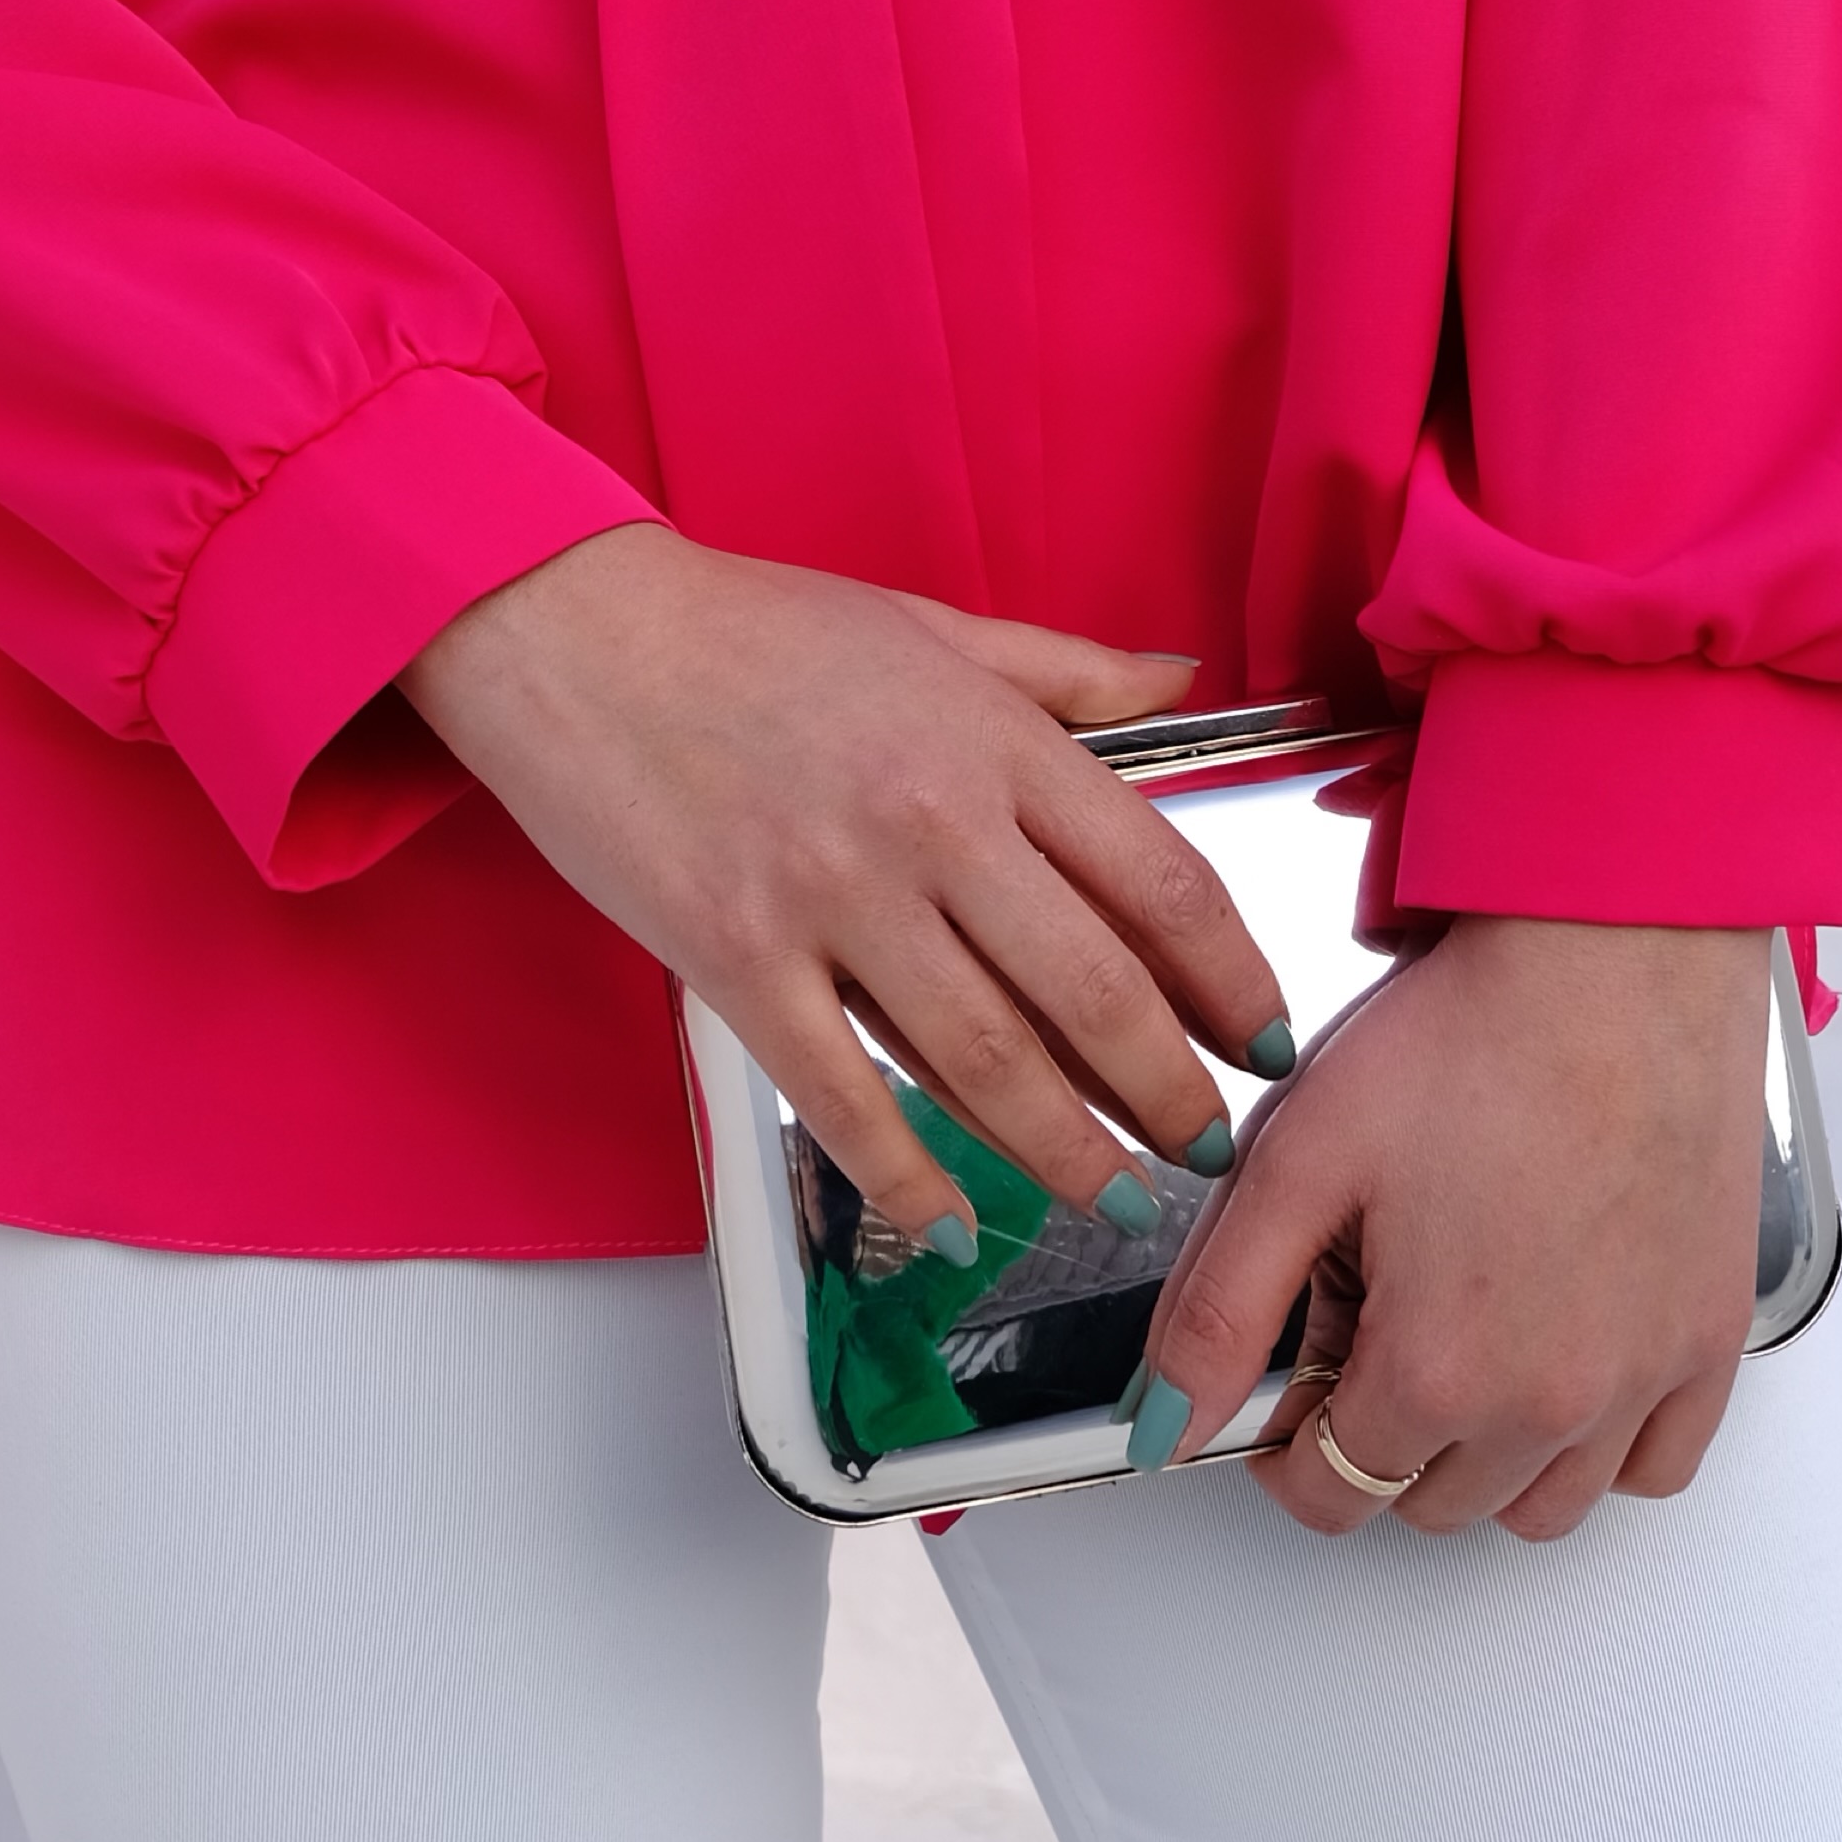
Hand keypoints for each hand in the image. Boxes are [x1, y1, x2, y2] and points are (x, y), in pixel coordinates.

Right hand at [402, 527, 1288, 1249]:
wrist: (577, 632)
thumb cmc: (750, 625)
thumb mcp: (929, 625)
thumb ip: (1063, 671)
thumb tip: (1180, 680)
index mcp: (991, 742)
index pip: (1156, 879)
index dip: (1230, 974)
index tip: (1264, 1034)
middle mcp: (931, 824)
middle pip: (1093, 992)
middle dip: (1169, 1090)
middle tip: (1207, 1145)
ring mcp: (833, 899)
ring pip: (985, 1060)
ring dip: (1064, 1149)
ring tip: (1114, 1197)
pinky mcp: (738, 960)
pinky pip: (842, 1094)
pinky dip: (903, 1169)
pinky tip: (948, 1216)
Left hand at [1142, 914, 1782, 1544]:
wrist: (1619, 952)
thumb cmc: (1478, 1033)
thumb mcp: (1298, 1160)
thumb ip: (1220, 1312)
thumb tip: (1167, 1424)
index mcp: (1440, 1370)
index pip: (1331, 1491)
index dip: (1284, 1445)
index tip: (1289, 1386)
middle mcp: (1553, 1401)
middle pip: (1430, 1503)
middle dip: (1379, 1436)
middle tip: (1371, 1320)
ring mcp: (1645, 1378)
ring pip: (1542, 1507)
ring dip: (1485, 1460)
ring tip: (1461, 1340)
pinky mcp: (1711, 1339)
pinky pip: (1658, 1466)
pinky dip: (1604, 1447)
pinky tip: (1562, 1365)